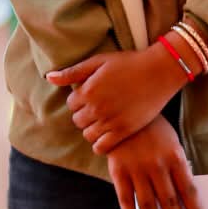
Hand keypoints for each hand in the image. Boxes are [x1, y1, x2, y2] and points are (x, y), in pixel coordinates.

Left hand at [48, 47, 180, 153]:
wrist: (159, 72)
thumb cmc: (129, 63)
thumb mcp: (99, 61)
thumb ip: (73, 72)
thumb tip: (48, 77)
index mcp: (88, 90)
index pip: (71, 104)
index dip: (80, 99)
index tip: (93, 94)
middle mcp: (96, 108)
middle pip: (78, 120)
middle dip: (85, 114)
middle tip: (100, 107)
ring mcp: (110, 121)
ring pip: (88, 135)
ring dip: (93, 129)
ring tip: (105, 120)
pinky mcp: (124, 131)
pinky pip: (102, 147)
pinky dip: (101, 144)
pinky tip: (108, 134)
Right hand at [107, 119, 205, 208]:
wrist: (123, 111)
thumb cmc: (153, 129)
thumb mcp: (172, 142)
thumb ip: (178, 167)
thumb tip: (186, 196)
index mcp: (174, 157)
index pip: (188, 189)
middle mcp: (156, 165)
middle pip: (168, 200)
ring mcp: (136, 169)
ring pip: (146, 203)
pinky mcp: (118, 171)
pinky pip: (124, 197)